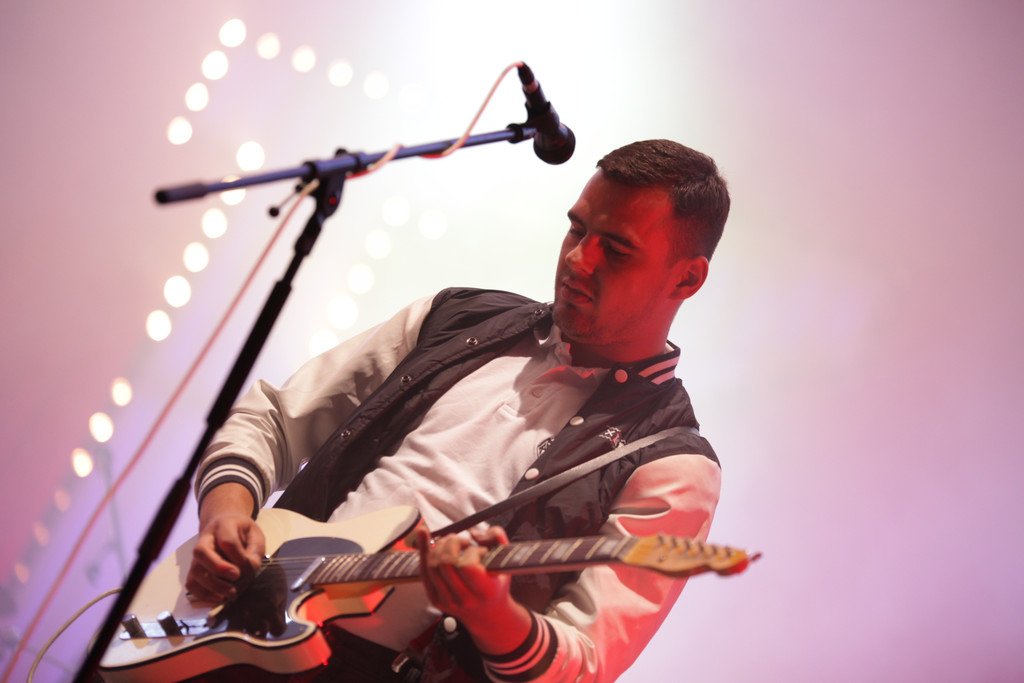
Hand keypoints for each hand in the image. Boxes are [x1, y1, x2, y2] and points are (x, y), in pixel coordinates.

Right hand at [185, 484, 264, 602]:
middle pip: (202, 553)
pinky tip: (219, 598)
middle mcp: (205, 539)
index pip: (227, 541)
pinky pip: (191, 584)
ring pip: (195, 571)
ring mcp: (197, 556)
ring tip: (230, 593)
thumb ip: (255, 550)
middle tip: (236, 577)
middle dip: (219, 568)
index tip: (250, 567)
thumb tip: (251, 568)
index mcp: (223, 526)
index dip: (239, 557)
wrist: (223, 525)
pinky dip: (203, 594)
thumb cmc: (242, 532)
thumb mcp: (254, 534)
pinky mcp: (193, 570)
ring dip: (212, 586)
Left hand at [416, 526, 532, 654]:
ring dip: (440, 546)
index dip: (471, 552)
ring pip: (432, 565)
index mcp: (485, 591)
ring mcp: (448, 601)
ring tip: (451, 543)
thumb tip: (473, 533)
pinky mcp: (435, 600)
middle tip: (461, 541)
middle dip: (452, 543)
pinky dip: (423, 550)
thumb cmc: (497, 583)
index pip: (467, 566)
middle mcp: (465, 599)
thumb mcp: (505, 561)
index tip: (478, 551)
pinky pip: (424, 572)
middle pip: (446, 563)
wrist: (488, 615)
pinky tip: (423, 533)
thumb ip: (497, 537)